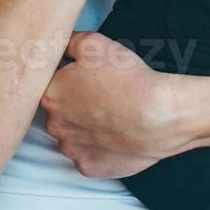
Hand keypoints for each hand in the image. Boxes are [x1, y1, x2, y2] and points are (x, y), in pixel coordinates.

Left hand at [41, 32, 183, 177]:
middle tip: (103, 95)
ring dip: (86, 127)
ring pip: (72, 135)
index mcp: (50, 94)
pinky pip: (87, 156)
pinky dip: (99, 148)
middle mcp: (54, 124)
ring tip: (112, 116)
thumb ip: (68, 42)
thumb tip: (59, 45)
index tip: (87, 78)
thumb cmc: (128, 79)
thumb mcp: (94, 43)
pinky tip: (114, 135)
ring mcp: (71, 149)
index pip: (50, 84)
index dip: (70, 78)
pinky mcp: (88, 167)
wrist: (159, 114)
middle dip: (76, 103)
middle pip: (60, 111)